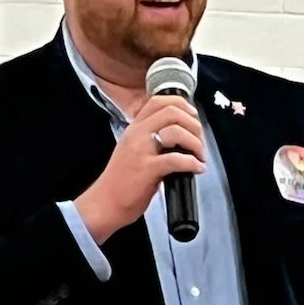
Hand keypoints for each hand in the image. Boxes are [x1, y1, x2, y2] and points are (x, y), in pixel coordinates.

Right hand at [75, 95, 205, 243]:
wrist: (104, 203)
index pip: (158, 101)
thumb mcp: (132, 150)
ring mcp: (141, 151)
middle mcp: (137, 134)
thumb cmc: (120, 181)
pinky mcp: (147, 170)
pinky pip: (176, 159)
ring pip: (176, 131)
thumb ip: (149, 138)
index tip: (193, 116)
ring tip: (199, 156)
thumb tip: (178, 135)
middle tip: (199, 140)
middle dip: (194, 124)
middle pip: (172, 112)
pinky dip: (192, 163)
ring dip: (195, 143)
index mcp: (134, 128)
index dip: (182, 104)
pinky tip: (197, 168)